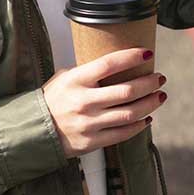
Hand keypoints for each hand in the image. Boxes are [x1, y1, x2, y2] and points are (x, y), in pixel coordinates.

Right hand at [42, 48, 166, 158]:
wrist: (34, 131)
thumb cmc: (52, 101)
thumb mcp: (64, 78)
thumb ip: (87, 72)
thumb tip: (116, 64)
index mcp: (76, 80)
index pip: (109, 64)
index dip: (131, 57)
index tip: (147, 53)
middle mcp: (84, 101)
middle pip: (126, 91)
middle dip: (148, 83)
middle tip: (159, 78)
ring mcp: (89, 123)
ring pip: (130, 113)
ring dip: (150, 104)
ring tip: (159, 96)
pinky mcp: (92, 141)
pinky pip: (123, 133)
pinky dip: (139, 125)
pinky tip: (147, 118)